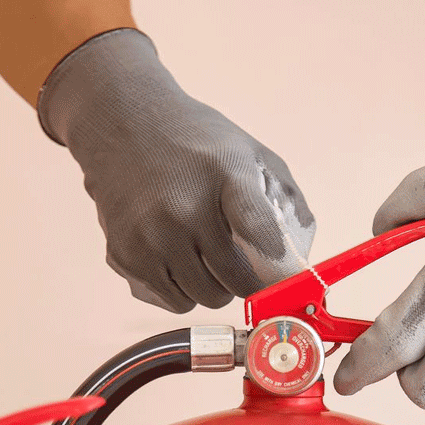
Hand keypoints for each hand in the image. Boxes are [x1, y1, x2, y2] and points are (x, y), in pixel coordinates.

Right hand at [38, 28, 314, 311]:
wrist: (124, 125)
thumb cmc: (195, 144)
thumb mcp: (248, 152)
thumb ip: (284, 198)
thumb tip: (301, 256)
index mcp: (224, 175)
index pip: (256, 225)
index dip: (277, 259)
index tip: (286, 274)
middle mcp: (184, 209)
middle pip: (235, 281)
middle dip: (246, 282)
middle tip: (243, 268)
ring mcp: (152, 236)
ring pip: (203, 299)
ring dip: (214, 289)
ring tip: (208, 261)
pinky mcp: (126, 254)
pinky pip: (171, 300)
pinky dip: (182, 290)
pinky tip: (181, 261)